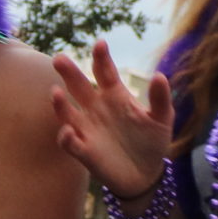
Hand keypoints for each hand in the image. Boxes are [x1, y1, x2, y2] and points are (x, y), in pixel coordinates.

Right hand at [50, 39, 174, 201]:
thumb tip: (159, 75)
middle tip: (59, 59)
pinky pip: (71, 142)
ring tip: (55, 92)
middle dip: (69, 72)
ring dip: (59, 103)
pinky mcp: (85, 151)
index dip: (101, 58)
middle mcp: (97, 108)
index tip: (100, 43)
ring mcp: (88, 128)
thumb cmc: (152, 141)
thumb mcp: (162, 118)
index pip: (105, 72)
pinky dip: (66, 137)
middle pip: (79, 86)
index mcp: (115, 95)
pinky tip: (68, 131)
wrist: (146, 175)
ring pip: (67, 112)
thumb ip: (160, 98)